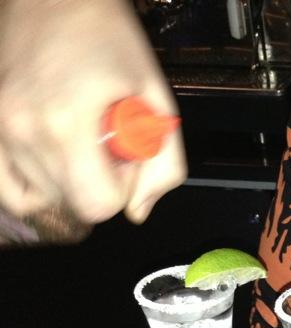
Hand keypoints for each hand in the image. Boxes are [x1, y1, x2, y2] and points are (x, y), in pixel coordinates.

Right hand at [0, 0, 184, 235]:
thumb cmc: (112, 41)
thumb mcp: (157, 99)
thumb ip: (164, 164)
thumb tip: (138, 212)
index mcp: (67, 125)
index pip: (98, 205)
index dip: (124, 187)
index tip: (126, 155)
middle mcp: (24, 132)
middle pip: (72, 203)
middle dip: (99, 183)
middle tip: (105, 143)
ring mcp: (0, 130)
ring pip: (42, 197)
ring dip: (68, 181)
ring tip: (79, 141)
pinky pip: (8, 188)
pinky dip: (33, 185)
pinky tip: (53, 161)